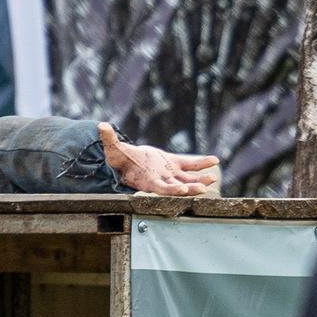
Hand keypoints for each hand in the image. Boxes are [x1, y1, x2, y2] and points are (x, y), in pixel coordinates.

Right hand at [100, 123, 220, 195]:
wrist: (128, 161)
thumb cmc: (118, 159)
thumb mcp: (113, 150)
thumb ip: (109, 139)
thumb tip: (101, 126)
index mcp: (146, 181)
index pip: (160, 188)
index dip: (171, 190)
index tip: (183, 190)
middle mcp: (160, 180)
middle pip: (177, 188)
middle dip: (191, 189)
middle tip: (203, 189)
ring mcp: (169, 174)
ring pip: (187, 180)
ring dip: (199, 180)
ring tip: (212, 178)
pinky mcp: (174, 165)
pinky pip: (190, 165)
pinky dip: (202, 163)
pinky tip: (214, 160)